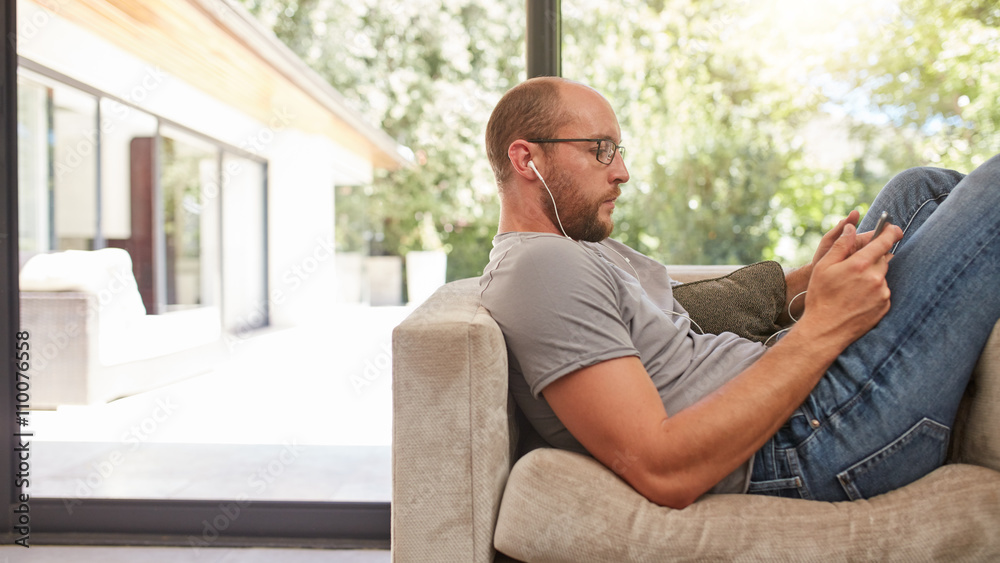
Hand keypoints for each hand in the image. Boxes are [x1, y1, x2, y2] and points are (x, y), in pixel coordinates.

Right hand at [797, 221, 902, 351]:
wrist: (826, 330)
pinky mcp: (885, 306)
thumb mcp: (824, 267)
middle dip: (873, 258)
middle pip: (883, 259)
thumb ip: (841, 245)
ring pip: (882, 276)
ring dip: (872, 276)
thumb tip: (851, 227)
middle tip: (855, 268)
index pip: (883, 242)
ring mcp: (882, 293)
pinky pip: (883, 292)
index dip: (889, 231)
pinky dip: (873, 291)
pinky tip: (857, 299)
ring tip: (851, 288)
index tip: (893, 227)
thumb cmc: (821, 296)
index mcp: (860, 264)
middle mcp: (875, 277)